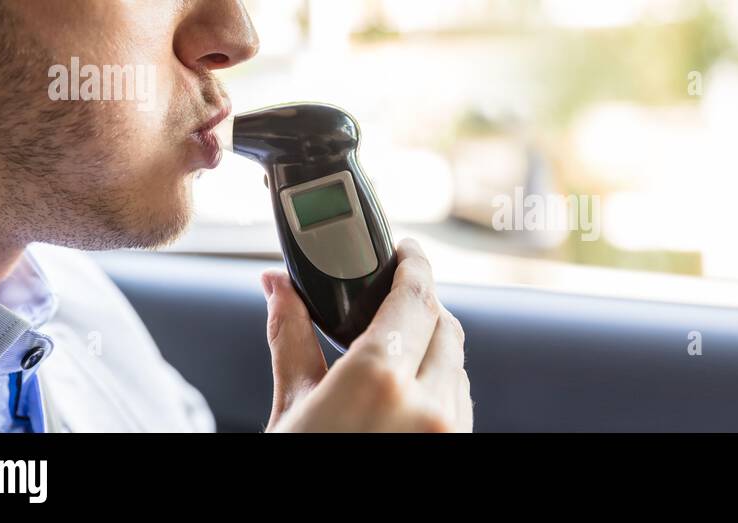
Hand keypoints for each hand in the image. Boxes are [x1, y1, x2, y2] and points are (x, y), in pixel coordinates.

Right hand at [260, 239, 471, 431]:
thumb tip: (277, 287)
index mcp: (378, 381)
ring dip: (431, 350)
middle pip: (444, 326)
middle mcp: (427, 405)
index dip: (415, 265)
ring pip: (458, 366)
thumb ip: (292, 340)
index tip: (407, 251)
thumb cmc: (296, 466)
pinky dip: (439, 387)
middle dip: (420, 308)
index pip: (415, 297)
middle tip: (390, 303)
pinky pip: (460, 402)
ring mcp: (451, 431)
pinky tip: (405, 398)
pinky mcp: (459, 447)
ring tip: (392, 359)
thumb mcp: (291, 406)